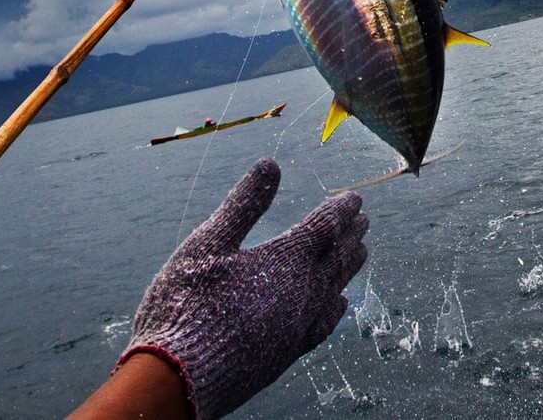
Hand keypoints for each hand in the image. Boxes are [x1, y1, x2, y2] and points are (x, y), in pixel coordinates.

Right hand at [119, 158, 367, 418]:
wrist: (178, 380)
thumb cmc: (186, 304)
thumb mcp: (208, 244)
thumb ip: (243, 204)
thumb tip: (271, 163)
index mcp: (286, 261)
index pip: (325, 227)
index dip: (340, 210)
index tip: (355, 198)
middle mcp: (303, 293)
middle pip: (338, 257)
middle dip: (351, 235)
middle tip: (364, 221)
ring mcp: (298, 326)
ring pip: (335, 288)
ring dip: (349, 267)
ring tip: (360, 253)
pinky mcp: (288, 353)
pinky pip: (324, 323)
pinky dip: (335, 307)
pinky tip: (337, 304)